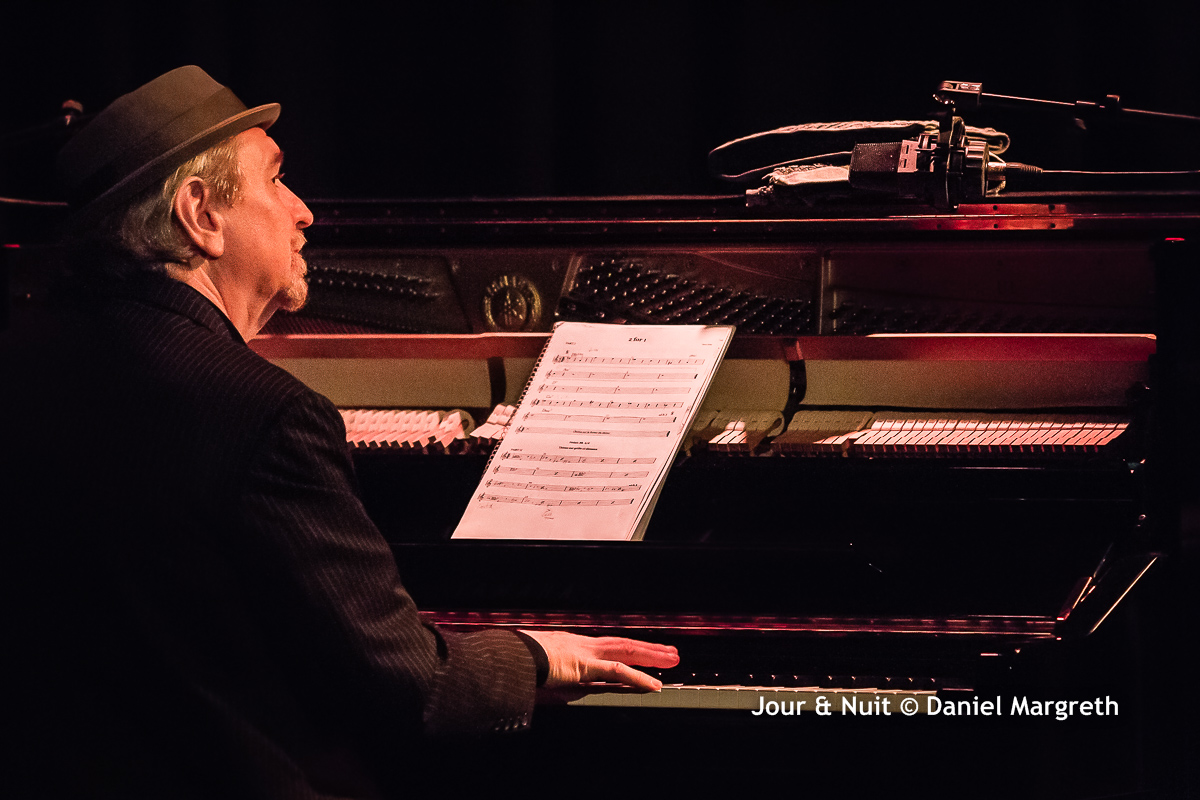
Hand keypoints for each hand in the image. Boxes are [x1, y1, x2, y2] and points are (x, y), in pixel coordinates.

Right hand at [518, 630, 679, 691]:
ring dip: (651, 656)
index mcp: (572, 644)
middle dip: (648, 647)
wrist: (505, 656)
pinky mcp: (584, 665)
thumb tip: (554, 683)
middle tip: (670, 651)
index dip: (628, 648)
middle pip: (623, 644)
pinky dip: (637, 678)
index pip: (608, 645)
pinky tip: (653, 684)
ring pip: (626, 652)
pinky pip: (617, 672)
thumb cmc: (514, 661)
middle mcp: (582, 643)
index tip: (643, 651)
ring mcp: (584, 652)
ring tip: (671, 660)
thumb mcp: (538, 668)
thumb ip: (551, 675)